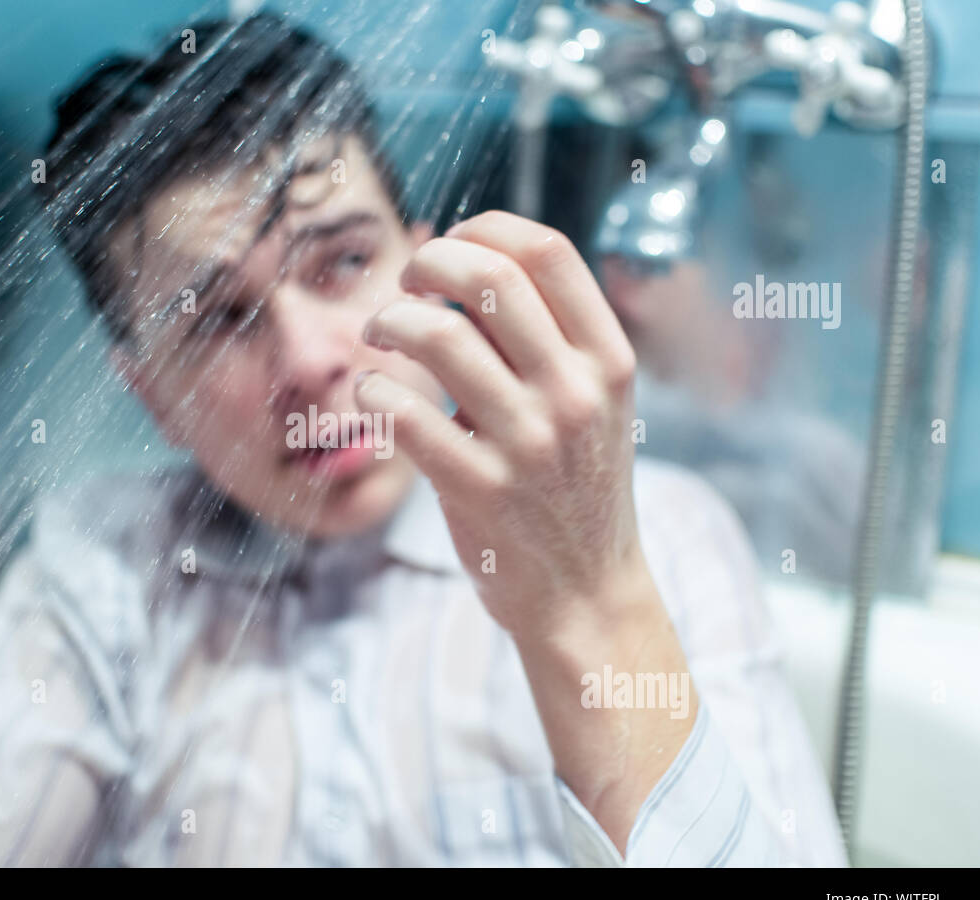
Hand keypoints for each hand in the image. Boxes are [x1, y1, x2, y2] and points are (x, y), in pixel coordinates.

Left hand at [355, 210, 646, 645]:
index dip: (485, 228)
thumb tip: (465, 261)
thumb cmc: (573, 484)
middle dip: (427, 261)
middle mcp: (574, 393)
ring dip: (387, 322)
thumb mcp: (591, 403)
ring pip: (435, 335)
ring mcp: (527, 442)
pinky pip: (401, 411)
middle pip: (488, 277)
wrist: (585, 591)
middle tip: (403, 282)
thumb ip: (542, 339)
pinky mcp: (478, 488)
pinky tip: (373, 396)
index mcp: (607, 360)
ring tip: (379, 337)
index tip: (451, 242)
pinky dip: (373, 390)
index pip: (547, 253)